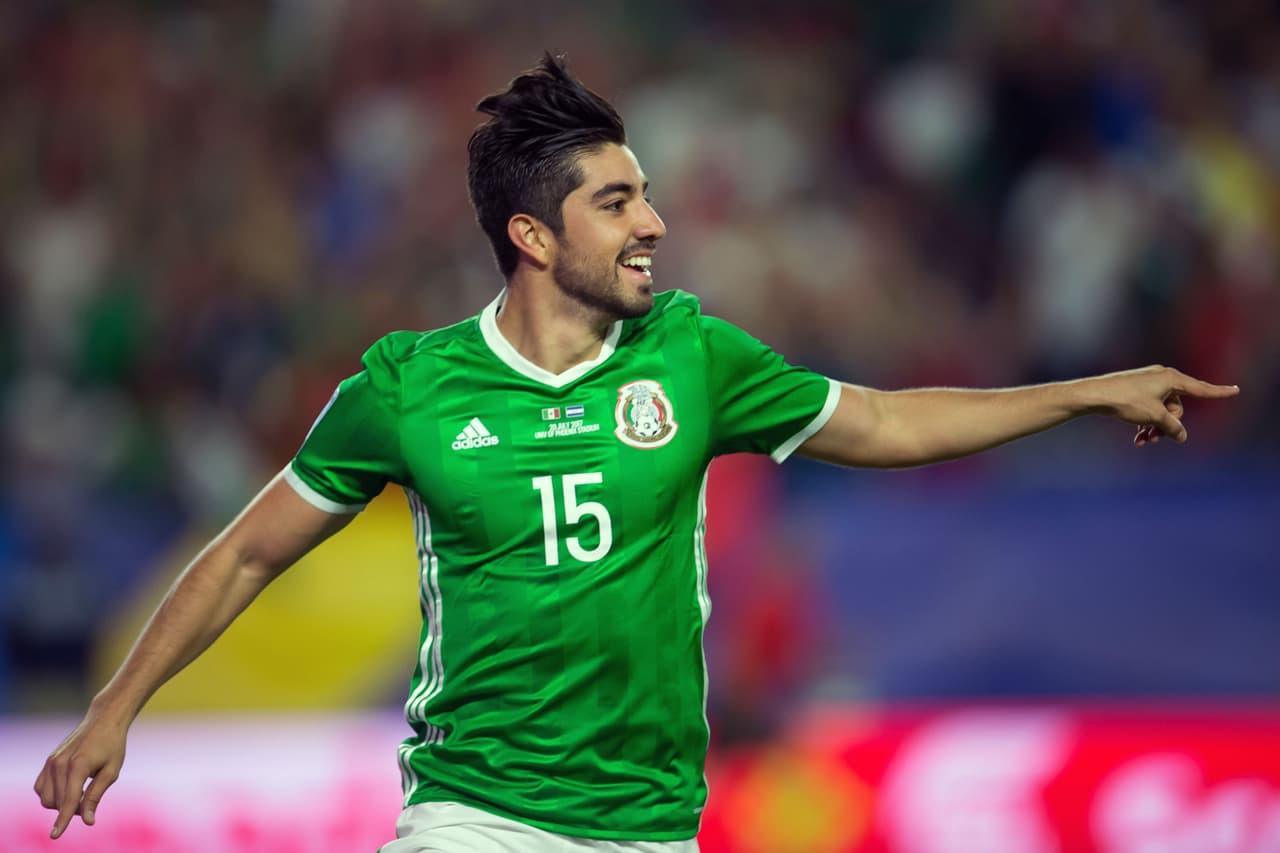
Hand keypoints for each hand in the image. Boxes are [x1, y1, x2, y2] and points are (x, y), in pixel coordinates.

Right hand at [33, 710, 128, 838]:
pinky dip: (52, 795)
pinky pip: (41, 788)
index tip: (56, 835)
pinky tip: (68, 787)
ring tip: (81, 791)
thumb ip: (96, 797)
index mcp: (79, 765)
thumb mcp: (111, 772)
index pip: (69, 800)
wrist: (104, 721)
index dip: (63, 820)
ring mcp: (51, 762)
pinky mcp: (48, 761)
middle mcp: (59, 763)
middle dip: (71, 809)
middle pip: (57, 802)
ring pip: (46, 798)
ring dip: (60, 803)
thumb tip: (87, 821)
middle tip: (90, 797)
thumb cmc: (112, 746)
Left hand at [1090, 365, 1237, 445]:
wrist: (1094, 395)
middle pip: (1177, 407)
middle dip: (1168, 425)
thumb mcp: (1154, 416)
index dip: (1219, 392)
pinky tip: (1137, 438)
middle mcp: (1162, 377)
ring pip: (1161, 411)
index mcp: (1171, 378)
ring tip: (1144, 440)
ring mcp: (1147, 383)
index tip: (1236, 390)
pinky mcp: (1135, 390)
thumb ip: (1172, 427)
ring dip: (1155, 427)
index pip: (1201, 388)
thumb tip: (1182, 436)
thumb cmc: (1126, 400)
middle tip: (1154, 438)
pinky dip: (1146, 423)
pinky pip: (1149, 409)